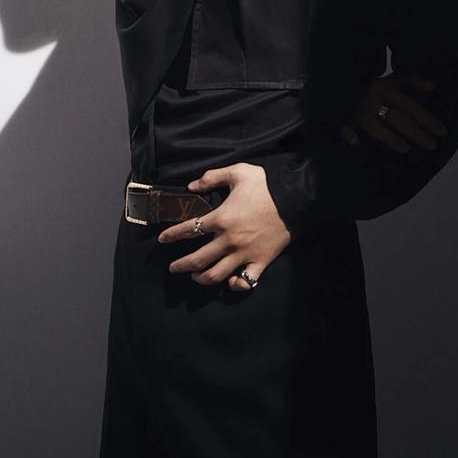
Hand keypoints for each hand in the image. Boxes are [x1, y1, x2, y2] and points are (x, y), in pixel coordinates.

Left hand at [158, 162, 291, 290]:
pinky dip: (236, 285)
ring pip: (217, 275)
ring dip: (202, 278)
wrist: (294, 197)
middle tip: (173, 268)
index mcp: (221, 218)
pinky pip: (246, 281)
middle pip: (198, 260)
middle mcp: (229, 240)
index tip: (162, 239)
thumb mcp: (237, 172)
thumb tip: (192, 185)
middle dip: (181, 266)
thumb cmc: (265, 184)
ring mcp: (245, 254)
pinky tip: (230, 282)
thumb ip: (212, 177)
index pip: (189, 230)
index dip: (172, 235)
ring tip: (195, 277)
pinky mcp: (261, 261)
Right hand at [341, 72, 447, 152]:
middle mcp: (373, 98)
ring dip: (390, 138)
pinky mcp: (346, 118)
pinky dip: (348, 134)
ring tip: (406, 149)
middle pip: (397, 118)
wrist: (345, 85)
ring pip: (374, 126)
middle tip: (432, 145)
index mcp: (385, 88)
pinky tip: (355, 142)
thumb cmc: (376, 88)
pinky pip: (345, 127)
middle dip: (416, 133)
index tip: (442, 132)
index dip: (428, 119)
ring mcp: (358, 110)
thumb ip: (413, 80)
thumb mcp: (394, 80)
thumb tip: (433, 85)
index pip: (411, 106)